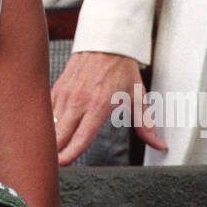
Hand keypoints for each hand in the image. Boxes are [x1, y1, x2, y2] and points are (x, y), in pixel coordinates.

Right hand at [50, 51, 166, 164]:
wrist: (105, 41)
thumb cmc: (121, 69)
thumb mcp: (137, 97)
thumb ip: (146, 125)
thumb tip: (159, 145)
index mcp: (98, 106)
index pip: (81, 136)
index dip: (70, 153)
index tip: (63, 164)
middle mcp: (78, 101)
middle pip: (59, 134)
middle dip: (54, 151)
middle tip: (52, 164)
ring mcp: (65, 94)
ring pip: (49, 123)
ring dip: (48, 138)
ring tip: (46, 152)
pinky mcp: (57, 88)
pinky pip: (47, 110)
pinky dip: (46, 123)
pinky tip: (49, 132)